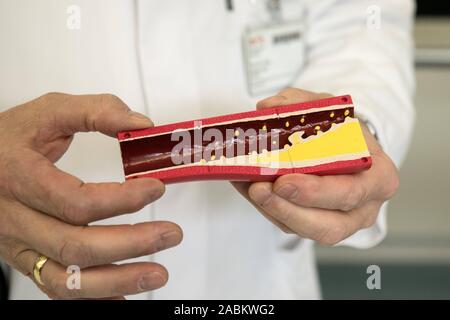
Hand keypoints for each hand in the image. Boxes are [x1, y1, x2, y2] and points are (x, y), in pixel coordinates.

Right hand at [0, 93, 182, 298]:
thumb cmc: (10, 138)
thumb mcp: (49, 111)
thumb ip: (97, 111)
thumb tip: (141, 125)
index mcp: (21, 179)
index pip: (76, 201)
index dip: (122, 200)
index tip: (156, 188)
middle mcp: (16, 219)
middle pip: (75, 246)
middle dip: (131, 244)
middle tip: (170, 234)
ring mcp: (19, 245)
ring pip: (66, 279)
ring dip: (117, 281)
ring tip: (157, 274)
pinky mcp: (25, 259)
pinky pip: (56, 289)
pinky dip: (94, 297)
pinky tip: (124, 294)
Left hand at [233, 88, 398, 244]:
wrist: (349, 147)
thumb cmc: (345, 131)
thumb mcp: (329, 108)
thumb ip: (300, 103)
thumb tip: (268, 107)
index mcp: (379, 177)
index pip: (352, 192)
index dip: (316, 191)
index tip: (284, 181)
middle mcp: (364, 207)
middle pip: (329, 225)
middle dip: (288, 209)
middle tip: (259, 188)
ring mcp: (342, 222)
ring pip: (306, 231)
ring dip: (273, 211)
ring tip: (250, 187)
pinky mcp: (317, 225)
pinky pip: (291, 225)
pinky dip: (266, 208)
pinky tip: (248, 188)